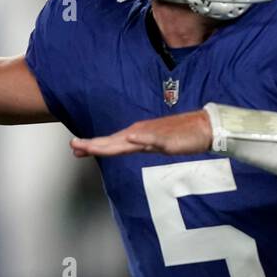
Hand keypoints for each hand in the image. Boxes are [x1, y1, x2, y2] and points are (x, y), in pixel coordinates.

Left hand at [70, 110, 212, 158]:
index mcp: (137, 135)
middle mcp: (140, 134)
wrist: (202, 128)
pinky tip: (131, 139)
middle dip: (92, 145)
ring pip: (126, 141)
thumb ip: (142, 144)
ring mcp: (152, 136)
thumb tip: (128, 144)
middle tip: (73, 145)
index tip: (75, 148)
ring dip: (108, 143)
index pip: (110, 143)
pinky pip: (152, 140)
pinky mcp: (165, 139)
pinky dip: (141, 139)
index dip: (92, 146)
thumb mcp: (157, 143)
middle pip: (113, 142)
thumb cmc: (180, 135)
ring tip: (92, 145)